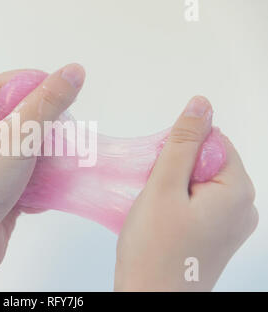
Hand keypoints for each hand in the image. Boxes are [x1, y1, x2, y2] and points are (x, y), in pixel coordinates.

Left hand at [0, 63, 84, 290]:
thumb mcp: (18, 135)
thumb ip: (49, 101)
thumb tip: (75, 70)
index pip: (26, 82)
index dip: (48, 99)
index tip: (59, 124)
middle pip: (34, 117)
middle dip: (51, 137)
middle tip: (51, 154)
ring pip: (37, 147)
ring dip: (49, 163)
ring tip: (47, 178)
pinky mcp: (1, 182)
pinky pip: (32, 173)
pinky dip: (41, 184)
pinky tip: (37, 198)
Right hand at [114, 96, 257, 290]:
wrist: (151, 298)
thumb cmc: (154, 248)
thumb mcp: (163, 187)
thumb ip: (182, 143)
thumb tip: (201, 104)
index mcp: (238, 190)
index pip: (214, 142)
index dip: (181, 151)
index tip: (160, 174)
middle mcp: (245, 207)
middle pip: (208, 162)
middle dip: (177, 169)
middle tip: (155, 194)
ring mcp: (234, 224)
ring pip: (202, 182)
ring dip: (175, 186)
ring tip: (157, 210)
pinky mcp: (220, 236)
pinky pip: (201, 203)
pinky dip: (180, 203)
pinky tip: (164, 220)